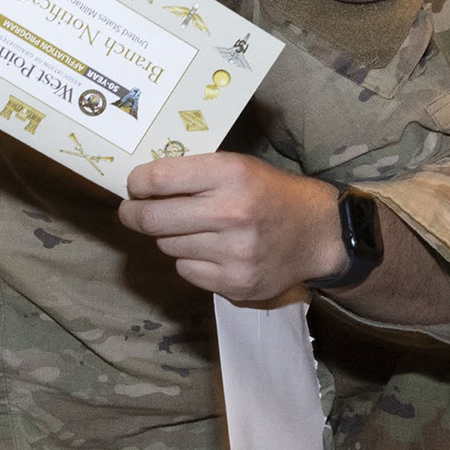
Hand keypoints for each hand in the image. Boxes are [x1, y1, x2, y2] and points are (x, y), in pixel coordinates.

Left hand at [118, 153, 344, 302]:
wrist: (318, 233)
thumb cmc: (269, 193)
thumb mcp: (236, 167)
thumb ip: (193, 173)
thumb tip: (141, 185)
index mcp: (230, 175)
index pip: (158, 179)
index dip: (137, 183)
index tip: (134, 186)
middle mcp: (232, 213)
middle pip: (151, 219)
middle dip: (133, 214)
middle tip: (131, 211)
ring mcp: (234, 252)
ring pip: (167, 246)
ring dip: (168, 237)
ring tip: (189, 229)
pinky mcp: (236, 282)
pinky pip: (185, 270)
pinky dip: (188, 260)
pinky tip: (208, 250)